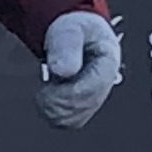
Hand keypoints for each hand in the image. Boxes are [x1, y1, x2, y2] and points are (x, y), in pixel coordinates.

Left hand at [37, 11, 122, 129]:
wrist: (75, 35)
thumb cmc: (75, 30)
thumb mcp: (69, 30)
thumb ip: (66, 47)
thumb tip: (63, 70)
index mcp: (108, 61)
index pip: (93, 87)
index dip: (69, 92)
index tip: (49, 88)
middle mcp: (106, 83)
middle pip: (83, 106)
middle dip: (58, 102)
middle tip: (43, 92)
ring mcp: (95, 97)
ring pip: (75, 119)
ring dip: (54, 111)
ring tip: (44, 95)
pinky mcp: (84, 106)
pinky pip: (69, 121)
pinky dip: (54, 115)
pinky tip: (47, 101)